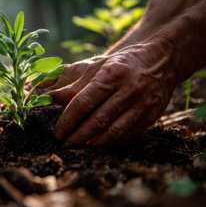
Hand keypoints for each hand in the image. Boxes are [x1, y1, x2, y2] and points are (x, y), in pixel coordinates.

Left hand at [45, 42, 175, 146]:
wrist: (159, 59)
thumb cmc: (119, 64)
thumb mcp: (95, 66)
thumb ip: (72, 84)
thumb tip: (46, 96)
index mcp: (110, 74)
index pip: (83, 103)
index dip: (68, 121)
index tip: (57, 132)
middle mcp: (128, 89)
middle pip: (97, 121)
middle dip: (77, 136)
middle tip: (64, 144)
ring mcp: (142, 104)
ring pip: (113, 132)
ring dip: (93, 144)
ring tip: (78, 146)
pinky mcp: (151, 116)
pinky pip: (127, 135)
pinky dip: (110, 143)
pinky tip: (97, 144)